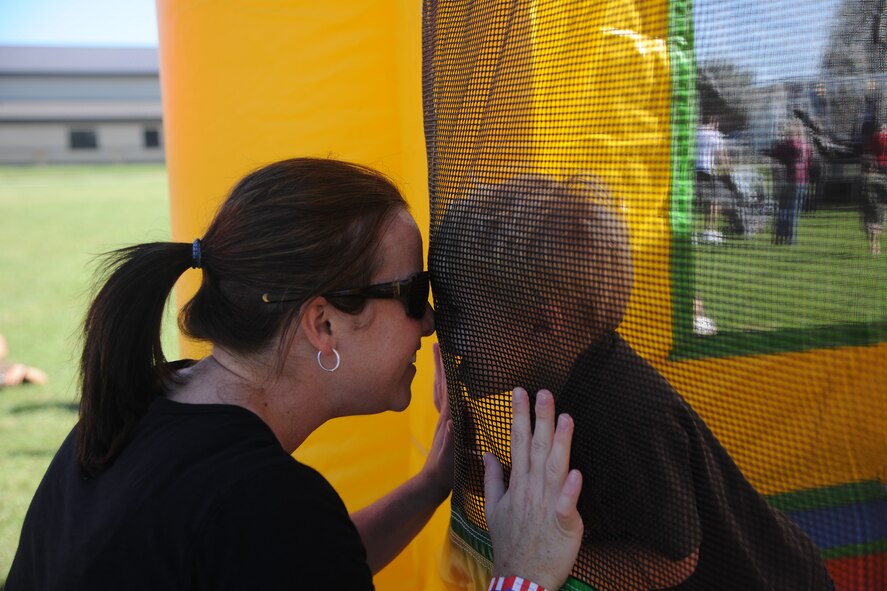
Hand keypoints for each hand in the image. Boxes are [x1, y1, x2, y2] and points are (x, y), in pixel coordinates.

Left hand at [421, 343, 453, 498]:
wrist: (432, 484)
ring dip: (440, 371)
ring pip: (440, 390)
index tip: (446, 352)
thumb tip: (451, 423)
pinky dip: (445, 385)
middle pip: (441, 384)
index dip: (448, 372)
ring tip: (440, 355)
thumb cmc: (445, 472)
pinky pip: (443, 399)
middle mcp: (445, 416)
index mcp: (448, 420)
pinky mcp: (445, 425)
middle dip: (439, 364)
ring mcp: (444, 420)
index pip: (448, 390)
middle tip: (437, 344)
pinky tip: (448, 382)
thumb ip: (452, 441)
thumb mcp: (451, 458)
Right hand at [484, 388, 582, 590]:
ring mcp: (547, 505)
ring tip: (566, 418)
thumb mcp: (493, 508)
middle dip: (541, 418)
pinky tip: (578, 472)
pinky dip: (572, 490)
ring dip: (561, 443)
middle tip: (545, 392)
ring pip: (555, 468)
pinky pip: (567, 504)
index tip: (520, 392)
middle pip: (538, 448)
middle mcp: (531, 489)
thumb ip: (493, 478)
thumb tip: (488, 453)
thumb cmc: (510, 542)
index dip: (520, 416)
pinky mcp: (563, 523)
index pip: (518, 442)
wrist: (520, 576)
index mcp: (517, 483)